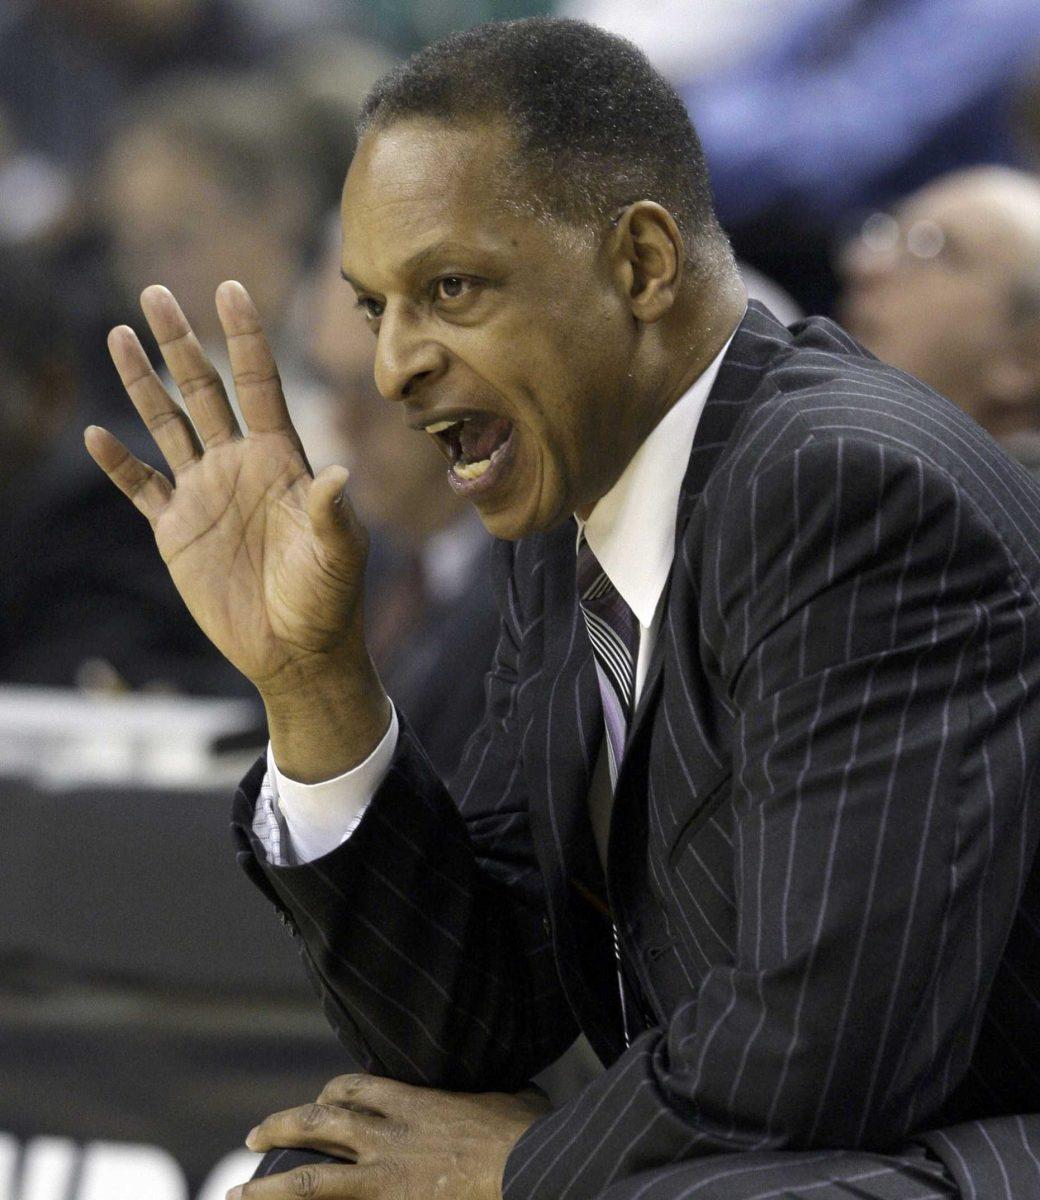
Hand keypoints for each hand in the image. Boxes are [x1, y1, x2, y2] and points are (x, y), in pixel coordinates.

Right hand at [86, 282, 389, 774]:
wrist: (296, 651)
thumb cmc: (329, 600)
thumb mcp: (338, 556)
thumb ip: (333, 514)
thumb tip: (339, 475)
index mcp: (282, 460)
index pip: (260, 385)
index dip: (245, 338)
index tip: (230, 289)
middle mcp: (239, 466)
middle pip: (204, 391)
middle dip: (181, 343)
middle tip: (155, 292)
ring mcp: (205, 495)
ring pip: (167, 426)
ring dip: (143, 384)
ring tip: (119, 334)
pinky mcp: (177, 531)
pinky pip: (141, 488)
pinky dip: (119, 465)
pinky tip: (97, 435)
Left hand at [231, 1073, 551, 1198]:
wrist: (530, 1165)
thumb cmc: (527, 1134)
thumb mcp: (509, 1097)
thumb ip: (492, 1098)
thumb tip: (518, 1094)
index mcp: (414, 1102)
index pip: (354, 1089)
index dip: (330, 1093)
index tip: (320, 1100)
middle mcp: (390, 1135)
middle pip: (319, 1121)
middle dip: (283, 1126)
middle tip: (255, 1135)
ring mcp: (387, 1177)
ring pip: (312, 1179)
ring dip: (270, 1188)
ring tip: (237, 1196)